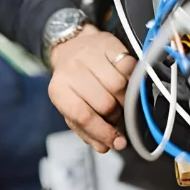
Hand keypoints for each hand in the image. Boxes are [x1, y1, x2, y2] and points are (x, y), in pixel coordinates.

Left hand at [47, 25, 136, 152]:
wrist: (72, 46)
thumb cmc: (74, 82)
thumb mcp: (73, 107)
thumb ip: (87, 130)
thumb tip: (104, 147)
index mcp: (58, 91)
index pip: (83, 117)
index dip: (104, 132)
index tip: (117, 142)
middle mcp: (71, 71)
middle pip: (105, 103)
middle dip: (116, 114)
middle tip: (116, 113)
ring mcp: (89, 55)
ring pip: (119, 86)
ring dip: (125, 97)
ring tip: (119, 97)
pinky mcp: (107, 43)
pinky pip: (129, 66)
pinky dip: (131, 77)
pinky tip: (125, 79)